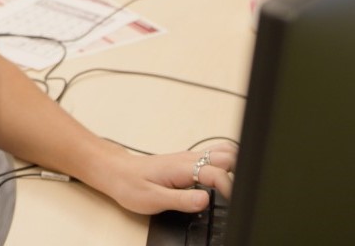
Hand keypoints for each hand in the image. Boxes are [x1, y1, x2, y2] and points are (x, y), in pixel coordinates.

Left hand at [99, 142, 236, 214]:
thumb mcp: (153, 199)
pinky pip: (214, 155)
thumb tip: (205, 200)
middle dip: (237, 173)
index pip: (217, 172)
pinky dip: (225, 163)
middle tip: (234, 194)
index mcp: (182, 167)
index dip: (229, 188)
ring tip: (233, 186)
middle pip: (227, 156)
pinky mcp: (187, 161)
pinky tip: (223, 178)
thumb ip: (181, 200)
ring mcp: (189, 157)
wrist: (117, 172)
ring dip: (234, 165)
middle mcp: (188, 158)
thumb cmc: (131, 185)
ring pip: (222, 151)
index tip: (231, 203)